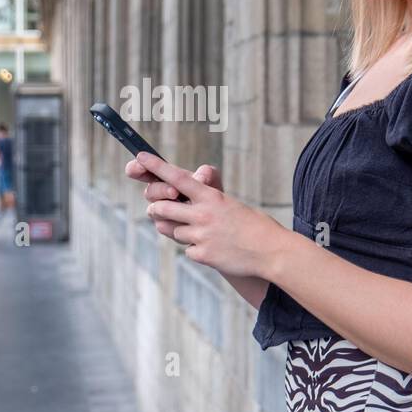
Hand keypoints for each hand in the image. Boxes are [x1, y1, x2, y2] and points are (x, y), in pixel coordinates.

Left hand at [131, 151, 286, 278]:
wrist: (271, 251)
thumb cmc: (253, 225)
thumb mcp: (230, 205)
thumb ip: (205, 204)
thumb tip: (181, 205)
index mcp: (211, 197)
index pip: (176, 178)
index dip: (156, 166)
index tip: (140, 156)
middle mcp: (202, 214)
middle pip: (162, 208)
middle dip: (158, 209)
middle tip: (159, 210)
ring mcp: (201, 236)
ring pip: (173, 232)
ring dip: (181, 232)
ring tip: (203, 233)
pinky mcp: (202, 255)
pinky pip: (188, 251)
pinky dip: (197, 250)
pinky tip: (215, 249)